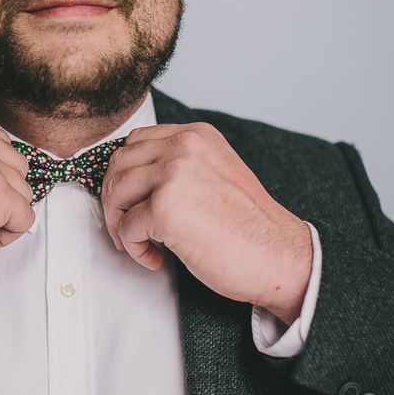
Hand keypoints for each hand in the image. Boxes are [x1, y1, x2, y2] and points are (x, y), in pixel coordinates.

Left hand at [100, 123, 312, 324]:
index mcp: (196, 135)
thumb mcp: (215, 175)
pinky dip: (134, 249)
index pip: (135, 142)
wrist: (278, 257)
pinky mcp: (163, 209)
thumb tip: (131, 180)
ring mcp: (172, 175)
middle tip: (127, 228)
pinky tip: (156, 259)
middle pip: (118, 165)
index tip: (131, 202)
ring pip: (114, 193)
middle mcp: (183, 146)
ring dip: (118, 224)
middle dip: (114, 200)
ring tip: (139, 244)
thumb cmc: (248, 227)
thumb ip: (178, 167)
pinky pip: (125, 228)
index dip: (124, 175)